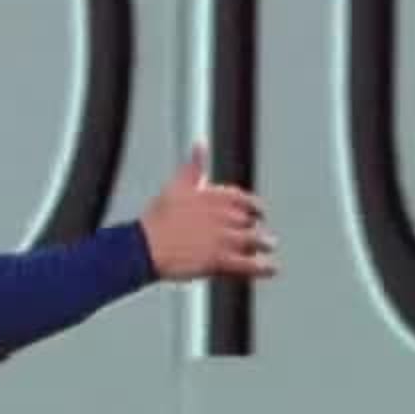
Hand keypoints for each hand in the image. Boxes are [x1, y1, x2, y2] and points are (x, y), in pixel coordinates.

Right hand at [138, 144, 276, 280]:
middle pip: (251, 222)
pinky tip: (270, 268)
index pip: (245, 199)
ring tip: (268, 247)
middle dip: (257, 228)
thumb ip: (194, 166)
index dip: (254, 207)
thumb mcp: (176, 186)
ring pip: (255, 241)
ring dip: (264, 244)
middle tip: (261, 235)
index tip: (257, 212)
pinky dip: (263, 267)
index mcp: (215, 196)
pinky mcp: (221, 260)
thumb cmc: (157, 219)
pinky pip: (250, 264)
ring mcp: (224, 239)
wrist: (144, 247)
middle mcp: (223, 216)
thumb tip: (199, 145)